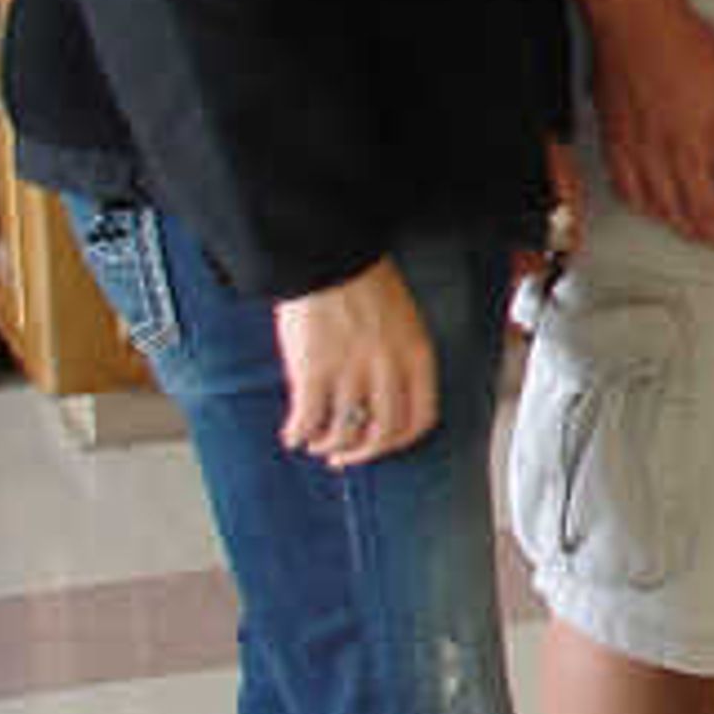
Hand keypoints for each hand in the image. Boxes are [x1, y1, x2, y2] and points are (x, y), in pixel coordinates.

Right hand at [274, 258, 438, 466]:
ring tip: (316, 443)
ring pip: (344, 432)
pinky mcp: (313, 371)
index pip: (421, 418)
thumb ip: (400, 359)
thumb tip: (384, 396)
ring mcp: (351, 372)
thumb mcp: (402, 320)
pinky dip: (299, 434)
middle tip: (345, 457)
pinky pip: (307, 419)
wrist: (328, 256)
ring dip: (328, 445)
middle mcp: (388, 369)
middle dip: (363, 453)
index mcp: (417, 355)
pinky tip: (292, 434)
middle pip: (383, 434)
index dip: (400, 440)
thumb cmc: (363, 282)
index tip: (383, 445)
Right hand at [586, 0, 713, 248]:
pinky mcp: (617, 146)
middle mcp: (685, 152)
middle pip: (707, 214)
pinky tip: (656, 212)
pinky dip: (646, 209)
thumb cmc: (690, 44)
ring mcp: (647, 153)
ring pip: (667, 211)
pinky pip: (630, 192)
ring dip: (688, 230)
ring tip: (701, 236)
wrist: (638, 25)